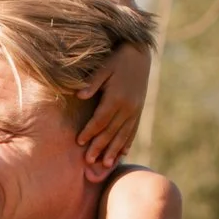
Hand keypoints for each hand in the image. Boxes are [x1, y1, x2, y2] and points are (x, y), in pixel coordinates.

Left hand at [79, 43, 150, 170]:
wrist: (140, 54)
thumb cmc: (117, 59)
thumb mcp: (103, 67)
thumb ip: (92, 82)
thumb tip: (79, 95)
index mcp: (117, 97)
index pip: (100, 120)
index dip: (89, 131)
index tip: (79, 142)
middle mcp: (128, 107)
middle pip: (111, 132)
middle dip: (99, 147)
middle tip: (89, 161)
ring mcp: (135, 110)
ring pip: (123, 135)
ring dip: (114, 150)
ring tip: (106, 165)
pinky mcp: (139, 110)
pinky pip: (133, 130)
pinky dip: (127, 142)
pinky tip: (123, 153)